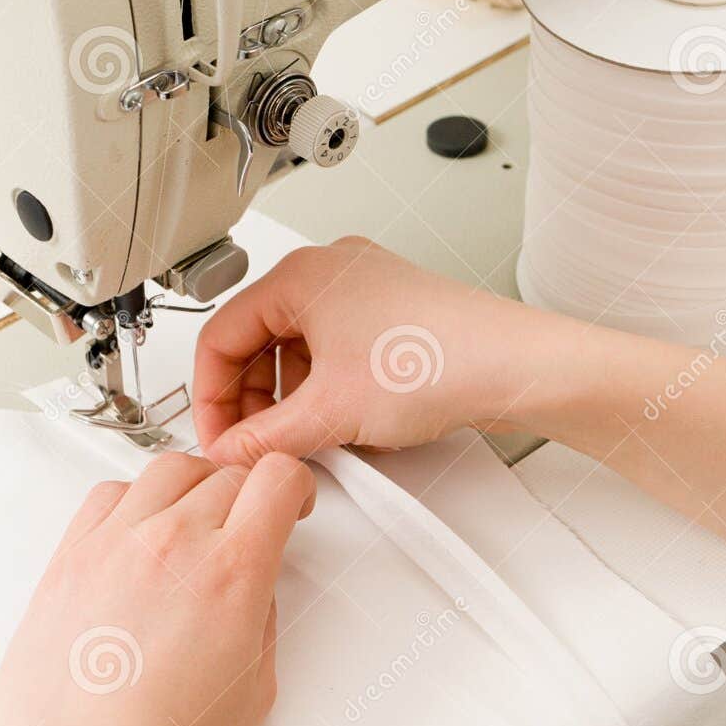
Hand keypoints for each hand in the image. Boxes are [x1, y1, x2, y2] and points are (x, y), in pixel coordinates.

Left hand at [0, 451, 314, 725]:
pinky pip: (108, 495)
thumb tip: (255, 582)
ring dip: (193, 488)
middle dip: (248, 496)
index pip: (277, 477)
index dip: (296, 485)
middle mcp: (173, 544)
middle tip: (246, 528)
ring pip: (168, 470)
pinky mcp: (68, 559)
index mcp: (232, 573)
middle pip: (227, 473)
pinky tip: (139, 535)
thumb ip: (263, 616)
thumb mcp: (256, 687)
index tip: (291, 504)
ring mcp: (114, 545)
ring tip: (191, 526)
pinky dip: (134, 502)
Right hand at [194, 236, 577, 464]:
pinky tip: (340, 426)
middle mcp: (332, 271)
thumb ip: (265, 440)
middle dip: (252, 401)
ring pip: (299, 350)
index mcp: (302, 275)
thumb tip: (232, 453)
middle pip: (258, 341)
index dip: (211, 399)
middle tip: (254, 447)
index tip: (218, 441)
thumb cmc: (439, 359)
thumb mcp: (329, 411)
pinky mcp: (394, 317)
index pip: (222, 335)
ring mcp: (367, 291)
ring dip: (290, 400)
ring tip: (302, 441)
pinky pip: (337, 354)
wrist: (515, 366)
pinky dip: (327, 390)